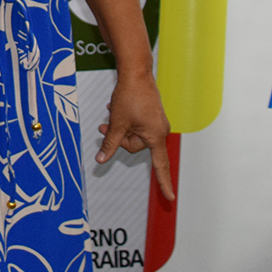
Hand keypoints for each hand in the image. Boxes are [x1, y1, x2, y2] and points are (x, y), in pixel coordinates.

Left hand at [96, 71, 174, 200]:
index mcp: (155, 136)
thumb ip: (110, 143)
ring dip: (120, 127)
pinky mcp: (151, 114)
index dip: (164, 183)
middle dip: (119, 137)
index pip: (160, 166)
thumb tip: (101, 160)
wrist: (136, 72)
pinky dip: (125, 120)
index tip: (170, 199)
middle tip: (105, 126)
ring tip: (110, 113)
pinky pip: (136, 124)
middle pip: (136, 146)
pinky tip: (114, 108)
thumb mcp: (117, 123)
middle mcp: (159, 131)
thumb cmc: (129, 96)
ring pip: (133, 134)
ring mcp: (156, 122)